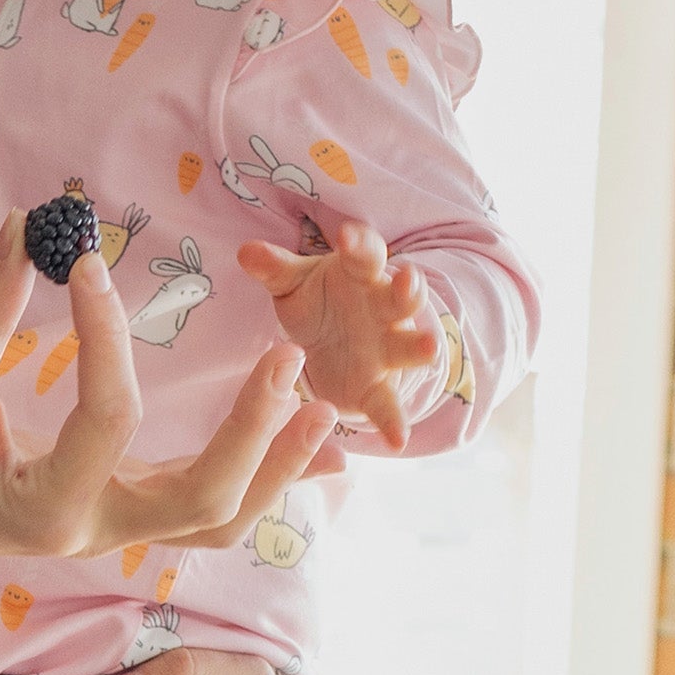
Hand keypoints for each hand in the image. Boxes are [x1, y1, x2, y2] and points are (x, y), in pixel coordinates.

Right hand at [0, 214, 339, 573]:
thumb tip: (28, 227)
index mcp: (46, 506)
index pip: (106, 416)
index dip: (104, 333)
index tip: (88, 262)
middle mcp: (92, 530)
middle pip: (203, 499)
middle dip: (251, 431)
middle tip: (286, 356)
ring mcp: (113, 532)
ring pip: (219, 520)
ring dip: (276, 468)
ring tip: (323, 410)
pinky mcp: (123, 517)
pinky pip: (207, 513)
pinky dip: (260, 479)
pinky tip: (305, 440)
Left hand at [238, 214, 438, 449]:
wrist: (332, 341)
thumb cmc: (318, 300)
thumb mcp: (292, 284)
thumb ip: (273, 270)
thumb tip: (246, 252)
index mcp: (360, 275)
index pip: (365, 254)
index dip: (359, 243)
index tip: (347, 235)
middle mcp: (382, 309)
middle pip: (401, 297)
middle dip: (407, 289)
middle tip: (407, 282)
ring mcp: (386, 348)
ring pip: (409, 346)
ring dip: (421, 346)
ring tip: (428, 347)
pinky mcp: (378, 386)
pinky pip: (389, 405)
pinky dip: (394, 422)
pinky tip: (397, 440)